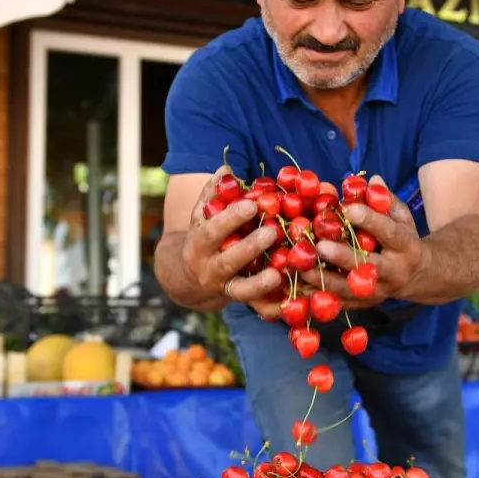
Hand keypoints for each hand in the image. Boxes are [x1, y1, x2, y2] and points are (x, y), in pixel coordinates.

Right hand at [183, 167, 283, 318]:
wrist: (188, 277)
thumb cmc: (204, 235)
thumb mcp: (202, 215)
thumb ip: (214, 193)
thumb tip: (226, 169)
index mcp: (200, 243)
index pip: (213, 229)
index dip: (231, 218)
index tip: (253, 204)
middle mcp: (209, 268)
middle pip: (229, 260)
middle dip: (250, 246)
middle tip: (273, 231)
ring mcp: (224, 288)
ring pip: (242, 289)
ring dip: (260, 283)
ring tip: (278, 273)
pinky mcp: (240, 302)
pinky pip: (256, 308)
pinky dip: (272, 308)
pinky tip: (290, 303)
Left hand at [300, 175, 424, 309]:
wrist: (420, 276)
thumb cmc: (405, 240)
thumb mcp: (403, 218)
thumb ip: (386, 201)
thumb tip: (370, 180)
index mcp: (406, 247)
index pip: (389, 233)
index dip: (370, 220)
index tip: (347, 209)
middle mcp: (393, 272)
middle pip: (367, 265)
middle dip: (342, 256)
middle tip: (319, 245)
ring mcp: (379, 292)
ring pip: (350, 289)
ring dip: (323, 279)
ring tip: (300, 267)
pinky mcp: (365, 305)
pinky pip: (341, 304)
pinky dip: (319, 298)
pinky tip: (299, 288)